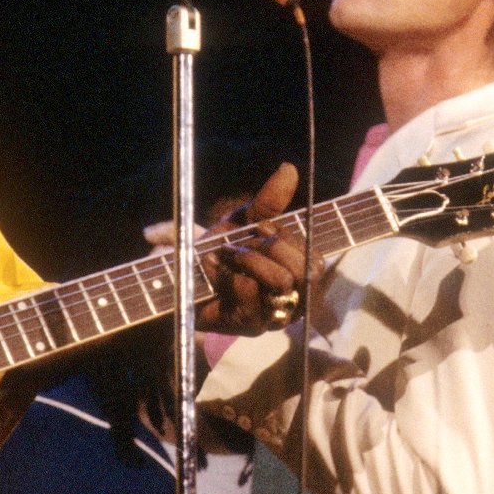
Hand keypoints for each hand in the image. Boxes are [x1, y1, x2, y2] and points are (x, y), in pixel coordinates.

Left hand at [196, 163, 320, 335]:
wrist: (181, 277)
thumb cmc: (219, 250)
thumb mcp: (245, 221)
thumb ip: (269, 200)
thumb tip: (290, 168)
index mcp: (297, 275)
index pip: (312, 256)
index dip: (283, 237)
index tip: (258, 228)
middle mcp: (293, 299)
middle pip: (304, 270)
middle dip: (267, 247)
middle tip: (238, 243)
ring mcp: (273, 315)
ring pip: (281, 280)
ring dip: (248, 258)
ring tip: (224, 254)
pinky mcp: (249, 325)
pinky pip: (248, 291)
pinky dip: (224, 272)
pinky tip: (211, 268)